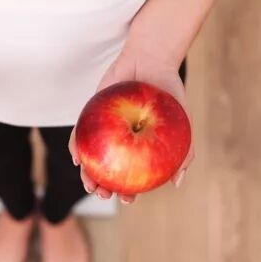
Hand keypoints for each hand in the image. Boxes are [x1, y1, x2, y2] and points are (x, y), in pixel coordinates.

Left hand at [68, 50, 192, 203]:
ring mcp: (103, 132)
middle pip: (108, 173)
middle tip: (104, 195)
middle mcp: (119, 144)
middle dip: (103, 189)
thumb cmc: (169, 94)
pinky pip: (80, 135)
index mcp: (138, 150)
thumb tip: (177, 183)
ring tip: (89, 184)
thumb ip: (184, 153)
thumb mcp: (182, 125)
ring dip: (87, 174)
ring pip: (92, 158)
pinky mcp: (90, 117)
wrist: (151, 61)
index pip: (131, 178)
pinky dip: (76, 147)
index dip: (128, 192)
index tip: (128, 200)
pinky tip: (76, 158)